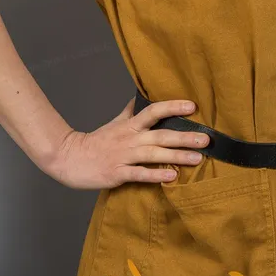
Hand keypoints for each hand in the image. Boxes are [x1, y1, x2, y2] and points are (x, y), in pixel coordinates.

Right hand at [46, 96, 209, 188]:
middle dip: (185, 137)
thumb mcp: (115, 123)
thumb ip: (131, 111)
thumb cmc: (96, 141)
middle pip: (160, 135)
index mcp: (130, 125)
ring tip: (197, 159)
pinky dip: (155, 175)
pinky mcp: (117, 173)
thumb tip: (144, 97)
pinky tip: (171, 178)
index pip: (153, 111)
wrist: (69, 158)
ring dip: (176, 156)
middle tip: (207, 139)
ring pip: (154, 155)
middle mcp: (130, 139)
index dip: (173, 107)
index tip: (192, 106)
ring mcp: (124, 156)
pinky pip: (139, 174)